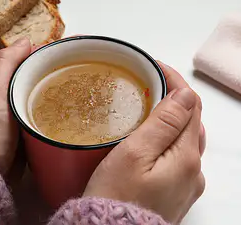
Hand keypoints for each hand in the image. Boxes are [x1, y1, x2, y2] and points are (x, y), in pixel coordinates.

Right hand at [84, 62, 205, 223]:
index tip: (155, 67)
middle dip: (173, 98)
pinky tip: (152, 139)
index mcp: (186, 157)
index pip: (190, 105)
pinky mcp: (175, 191)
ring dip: (171, 119)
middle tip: (147, 85)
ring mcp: (186, 183)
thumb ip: (164, 123)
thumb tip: (186, 96)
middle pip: (190, 121)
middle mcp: (194, 171)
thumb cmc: (116, 195)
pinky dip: (168, 139)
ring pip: (184, 139)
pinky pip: (178, 156)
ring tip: (148, 107)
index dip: (175, 82)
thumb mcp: (135, 153)